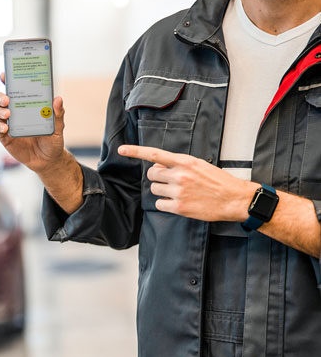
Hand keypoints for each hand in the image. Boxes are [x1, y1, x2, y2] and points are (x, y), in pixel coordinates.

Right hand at [0, 72, 65, 173]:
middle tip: (7, 99)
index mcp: (26, 105)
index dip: (7, 80)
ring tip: (8, 113)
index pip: (14, 90)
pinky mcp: (5, 137)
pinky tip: (6, 127)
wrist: (48, 160)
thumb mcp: (58, 127)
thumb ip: (58, 114)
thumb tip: (58, 99)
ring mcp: (8, 123)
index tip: (4, 75)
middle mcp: (15, 112)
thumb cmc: (52, 141)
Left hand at [117, 145, 258, 221]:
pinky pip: (159, 204)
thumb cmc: (218, 181)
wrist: (234, 199)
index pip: (155, 154)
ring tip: (178, 192)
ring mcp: (179, 192)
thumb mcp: (199, 165)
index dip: (135, 151)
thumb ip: (178, 164)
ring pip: (154, 189)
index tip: (122, 150)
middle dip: (157, 177)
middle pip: (151, 174)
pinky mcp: (179, 207)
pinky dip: (165, 204)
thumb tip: (158, 165)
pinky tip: (178, 202)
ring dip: (162, 191)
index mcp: (185, 162)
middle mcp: (180, 175)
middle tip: (169, 181)